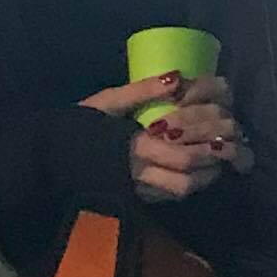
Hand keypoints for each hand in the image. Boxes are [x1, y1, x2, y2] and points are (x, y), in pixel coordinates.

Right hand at [87, 70, 251, 201]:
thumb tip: (177, 79)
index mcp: (134, 149)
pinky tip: (195, 167)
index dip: (210, 150)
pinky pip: (168, 195)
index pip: (183, 157)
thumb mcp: (106, 102)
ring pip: (180, 192)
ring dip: (203, 177)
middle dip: (212, 165)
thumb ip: (141, 91)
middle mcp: (139, 175)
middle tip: (228, 148)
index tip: (226, 134)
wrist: (48, 158)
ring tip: (215, 158)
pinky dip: (188, 182)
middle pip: (187, 180)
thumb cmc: (77, 126)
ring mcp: (137, 190)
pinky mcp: (134, 197)